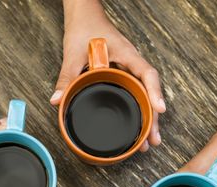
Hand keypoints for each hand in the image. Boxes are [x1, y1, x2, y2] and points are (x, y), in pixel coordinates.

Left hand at [51, 3, 165, 150]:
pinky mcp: (123, 74)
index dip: (154, 92)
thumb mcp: (73, 53)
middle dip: (153, 117)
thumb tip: (57, 100)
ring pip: (144, 95)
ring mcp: (129, 69)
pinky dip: (138, 110)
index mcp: (126, 54)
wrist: (84, 16)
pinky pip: (135, 93)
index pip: (147, 73)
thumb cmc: (84, 28)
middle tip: (153, 139)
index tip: (159, 110)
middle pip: (149, 91)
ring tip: (148, 141)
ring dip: (148, 118)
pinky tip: (137, 126)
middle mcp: (132, 63)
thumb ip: (67, 77)